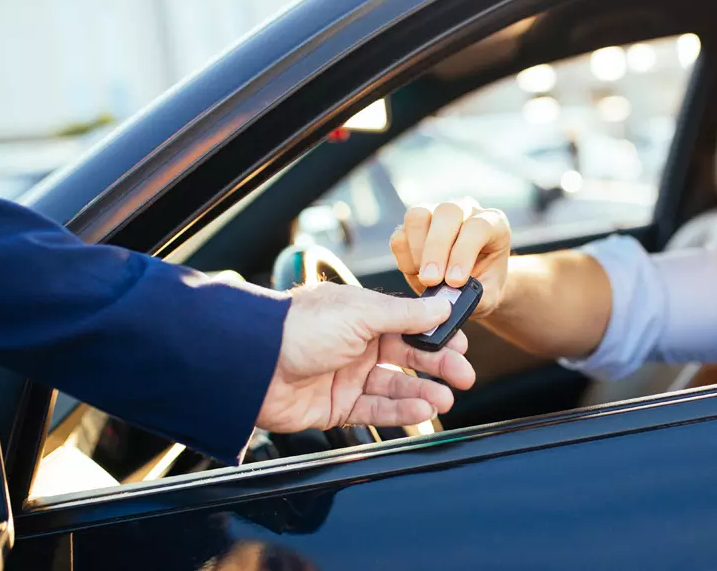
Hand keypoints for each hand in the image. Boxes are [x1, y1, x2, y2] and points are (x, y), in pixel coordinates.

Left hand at [257, 281, 474, 431]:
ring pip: (394, 387)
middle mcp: (355, 344)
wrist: (251, 366)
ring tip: (445, 399)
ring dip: (422, 392)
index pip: (409, 324)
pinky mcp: (336, 406)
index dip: (436, 334)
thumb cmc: (299, 328)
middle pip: (407, 357)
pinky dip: (400, 412)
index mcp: (361, 314)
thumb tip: (442, 304)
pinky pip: (375, 411)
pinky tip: (422, 410)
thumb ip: (405, 314)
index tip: (462, 343)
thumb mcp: (360, 313)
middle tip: (464, 376)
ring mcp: (346, 376)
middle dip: (438, 366)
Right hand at [389, 198, 510, 318]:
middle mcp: (464, 211)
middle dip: (436, 249)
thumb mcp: (488, 295)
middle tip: (431, 281)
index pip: (478, 227)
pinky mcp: (412, 227)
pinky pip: (399, 235)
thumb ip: (474, 296)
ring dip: (417, 251)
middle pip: (446, 212)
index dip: (463, 253)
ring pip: (417, 216)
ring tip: (425, 279)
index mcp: (493, 223)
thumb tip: (447, 297)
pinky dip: (404, 258)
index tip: (455, 281)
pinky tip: (416, 274)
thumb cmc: (484, 286)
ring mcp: (435, 213)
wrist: (471, 285)